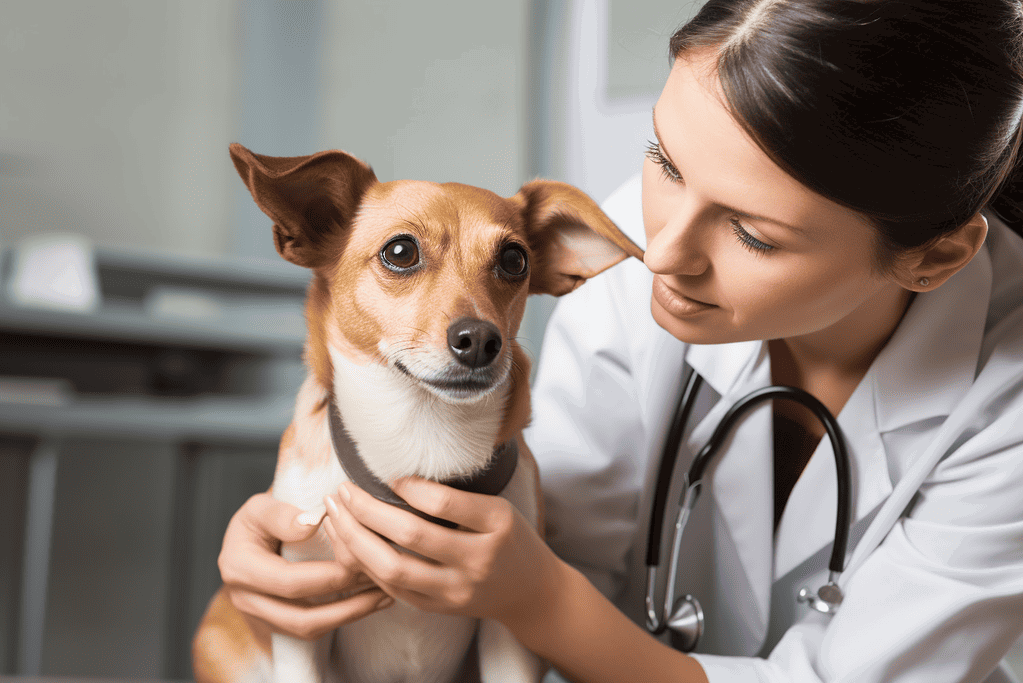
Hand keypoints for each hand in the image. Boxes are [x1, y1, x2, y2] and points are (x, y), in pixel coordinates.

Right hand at [218, 491, 391, 640]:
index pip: (290, 581)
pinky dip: (343, 617)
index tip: (362, 562)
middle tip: (380, 581)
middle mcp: (244, 599)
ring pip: (309, 630)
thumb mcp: (262, 506)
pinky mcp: (275, 625)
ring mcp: (259, 618)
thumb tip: (312, 523)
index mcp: (238, 567)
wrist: (249, 538)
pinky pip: (311, 630)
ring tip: (384, 595)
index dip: (329, 576)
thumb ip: (282, 514)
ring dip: (350, 615)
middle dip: (347, 602)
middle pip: (301, 615)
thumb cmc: (260, 518)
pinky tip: (371, 602)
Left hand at [323, 478, 561, 626]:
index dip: (409, 487)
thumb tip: (398, 475)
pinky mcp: (440, 608)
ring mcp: (457, 590)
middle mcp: (477, 560)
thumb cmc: (510, 539)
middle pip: (412, 535)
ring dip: (356, 540)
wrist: (531, 593)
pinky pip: (394, 589)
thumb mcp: (499, 509)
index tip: (389, 476)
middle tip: (342, 490)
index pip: (444, 503)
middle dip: (367, 511)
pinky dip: (367, 566)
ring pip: (394, 569)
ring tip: (335, 516)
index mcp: (497, 525)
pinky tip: (350, 544)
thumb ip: (458, 497)